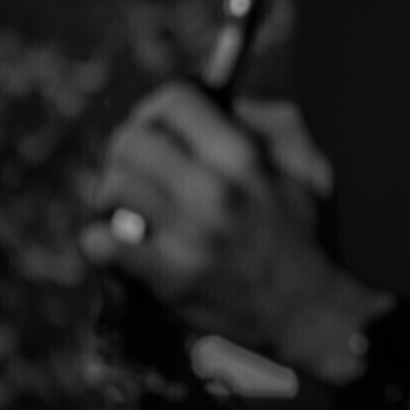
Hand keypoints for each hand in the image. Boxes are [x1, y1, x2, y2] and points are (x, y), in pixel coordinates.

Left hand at [85, 82, 379, 377]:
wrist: (308, 308)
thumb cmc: (300, 232)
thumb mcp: (303, 167)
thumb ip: (269, 124)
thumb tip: (222, 101)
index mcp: (245, 159)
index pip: (174, 103)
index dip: (157, 110)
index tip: (158, 126)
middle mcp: (215, 193)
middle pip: (130, 143)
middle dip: (127, 152)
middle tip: (140, 169)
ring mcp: (190, 238)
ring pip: (112, 189)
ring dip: (115, 197)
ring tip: (135, 207)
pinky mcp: (171, 278)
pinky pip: (103, 244)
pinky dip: (102, 240)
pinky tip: (123, 241)